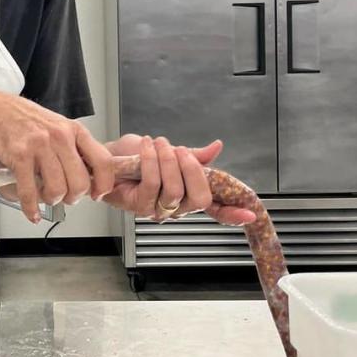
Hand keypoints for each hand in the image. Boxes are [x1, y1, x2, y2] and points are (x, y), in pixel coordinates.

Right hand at [0, 92, 115, 223]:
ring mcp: (40, 146)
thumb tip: (89, 176)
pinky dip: (31, 208)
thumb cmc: (26, 120)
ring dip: (52, 200)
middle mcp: (60, 137)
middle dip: (73, 197)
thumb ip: (75, 149)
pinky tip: (32, 211)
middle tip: (65, 197)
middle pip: (80, 182)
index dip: (104, 184)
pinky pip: (30, 192)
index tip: (97, 194)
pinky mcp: (20, 155)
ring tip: (46, 196)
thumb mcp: (59, 126)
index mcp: (74, 130)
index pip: (103, 162)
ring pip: (57, 189)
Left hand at [101, 135, 255, 226]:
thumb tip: (217, 147)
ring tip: (157, 143)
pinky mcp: (138, 206)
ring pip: (174, 191)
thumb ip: (194, 155)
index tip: (251, 213)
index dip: (233, 213)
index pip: (216, 209)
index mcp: (188, 194)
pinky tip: (146, 147)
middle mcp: (176, 207)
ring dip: (167, 161)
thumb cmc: (135, 156)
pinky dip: (150, 162)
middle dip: (192, 170)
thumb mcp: (169, 152)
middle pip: (199, 200)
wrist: (105, 156)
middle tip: (180, 150)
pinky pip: (151, 186)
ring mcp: (157, 209)